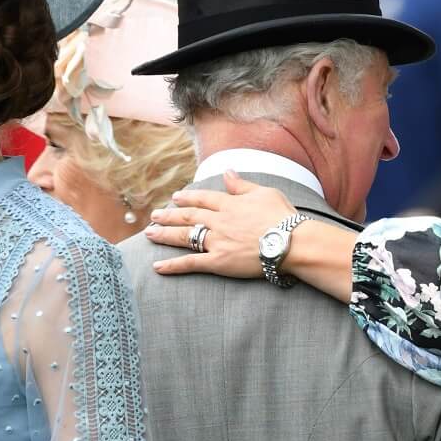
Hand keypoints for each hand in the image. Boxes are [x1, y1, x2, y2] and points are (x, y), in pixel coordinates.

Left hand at [146, 173, 294, 277]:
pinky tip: (157, 267)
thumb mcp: (265, 193)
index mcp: (229, 204)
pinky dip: (173, 266)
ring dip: (165, 234)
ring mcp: (217, 241)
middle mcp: (218, 220)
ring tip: (150, 234)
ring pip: (185, 236)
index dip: (188, 197)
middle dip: (169, 215)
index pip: (203, 199)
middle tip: (155, 216)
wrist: (290, 242)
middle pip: (188, 216)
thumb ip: (242, 185)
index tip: (176, 197)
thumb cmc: (283, 217)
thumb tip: (227, 173)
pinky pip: (191, 263)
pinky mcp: (218, 261)